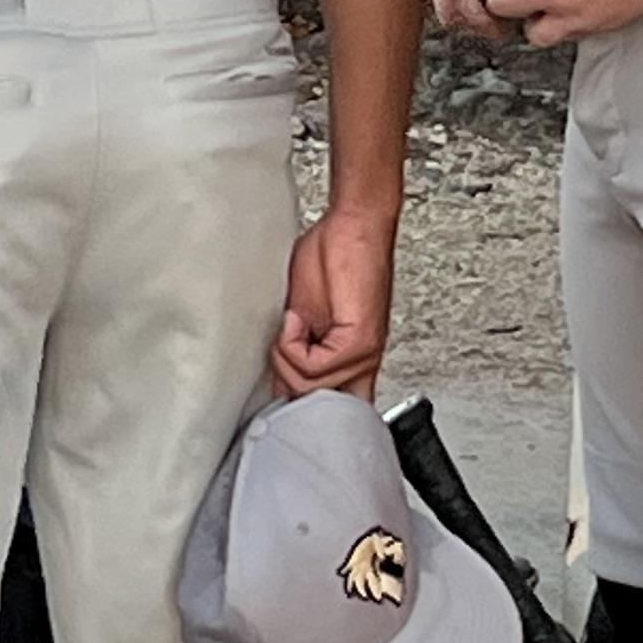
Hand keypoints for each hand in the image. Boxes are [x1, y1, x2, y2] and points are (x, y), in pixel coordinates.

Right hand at [274, 203, 395, 398]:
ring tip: (291, 323)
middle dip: (285, 381)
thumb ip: (296, 357)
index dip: (303, 412)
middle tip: (281, 345)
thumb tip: (278, 390)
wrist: (353, 227)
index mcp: (350, 365)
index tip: (278, 400)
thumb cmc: (333, 261)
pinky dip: (292, 344)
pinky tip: (296, 318)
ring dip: (285, 357)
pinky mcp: (360, 341)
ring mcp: (364, 356)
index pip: (336, 414)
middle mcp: (361, 366)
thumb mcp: (305, 319)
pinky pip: (314, 366)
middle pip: (311, 406)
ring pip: (310, 388)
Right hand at [432, 0, 548, 37]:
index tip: (498, 27)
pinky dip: (464, 5)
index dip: (477, 16)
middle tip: (499, 29)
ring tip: (495, 19)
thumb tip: (500, 14)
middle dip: (472, 21)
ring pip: (443, 2)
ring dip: (468, 16)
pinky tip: (487, 4)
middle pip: (445, 1)